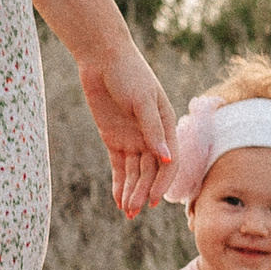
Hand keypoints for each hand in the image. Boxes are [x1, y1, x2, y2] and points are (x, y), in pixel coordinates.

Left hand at [75, 39, 176, 216]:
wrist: (102, 58)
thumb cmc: (128, 73)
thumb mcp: (141, 99)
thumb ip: (151, 128)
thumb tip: (165, 158)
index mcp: (165, 125)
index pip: (168, 161)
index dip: (162, 182)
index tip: (153, 200)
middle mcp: (151, 135)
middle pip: (151, 171)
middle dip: (143, 191)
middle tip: (134, 211)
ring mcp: (132, 138)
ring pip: (135, 172)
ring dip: (132, 192)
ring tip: (126, 211)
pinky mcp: (114, 138)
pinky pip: (120, 166)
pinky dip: (120, 183)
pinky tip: (118, 200)